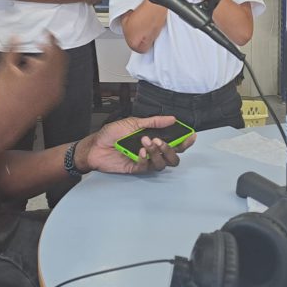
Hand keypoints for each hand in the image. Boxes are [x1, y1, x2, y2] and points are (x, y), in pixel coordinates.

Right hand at [0, 36, 66, 150]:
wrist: (7, 121)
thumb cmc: (4, 98)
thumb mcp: (4, 69)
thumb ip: (12, 50)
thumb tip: (15, 37)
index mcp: (43, 72)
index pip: (54, 49)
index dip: (50, 38)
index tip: (46, 33)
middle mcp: (54, 82)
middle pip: (61, 58)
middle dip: (52, 49)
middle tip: (42, 44)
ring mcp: (56, 91)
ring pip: (60, 69)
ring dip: (50, 61)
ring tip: (31, 62)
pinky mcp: (54, 99)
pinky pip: (58, 80)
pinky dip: (50, 73)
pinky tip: (34, 75)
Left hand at [77, 115, 195, 173]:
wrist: (95, 145)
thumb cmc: (112, 134)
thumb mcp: (133, 122)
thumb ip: (154, 122)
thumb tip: (172, 118)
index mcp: (154, 138)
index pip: (175, 142)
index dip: (185, 141)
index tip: (190, 136)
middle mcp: (152, 151)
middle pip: (173, 157)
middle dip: (172, 150)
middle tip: (160, 141)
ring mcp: (145, 161)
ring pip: (162, 164)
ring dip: (157, 153)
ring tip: (146, 143)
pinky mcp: (136, 168)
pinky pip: (147, 167)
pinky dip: (145, 159)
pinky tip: (139, 152)